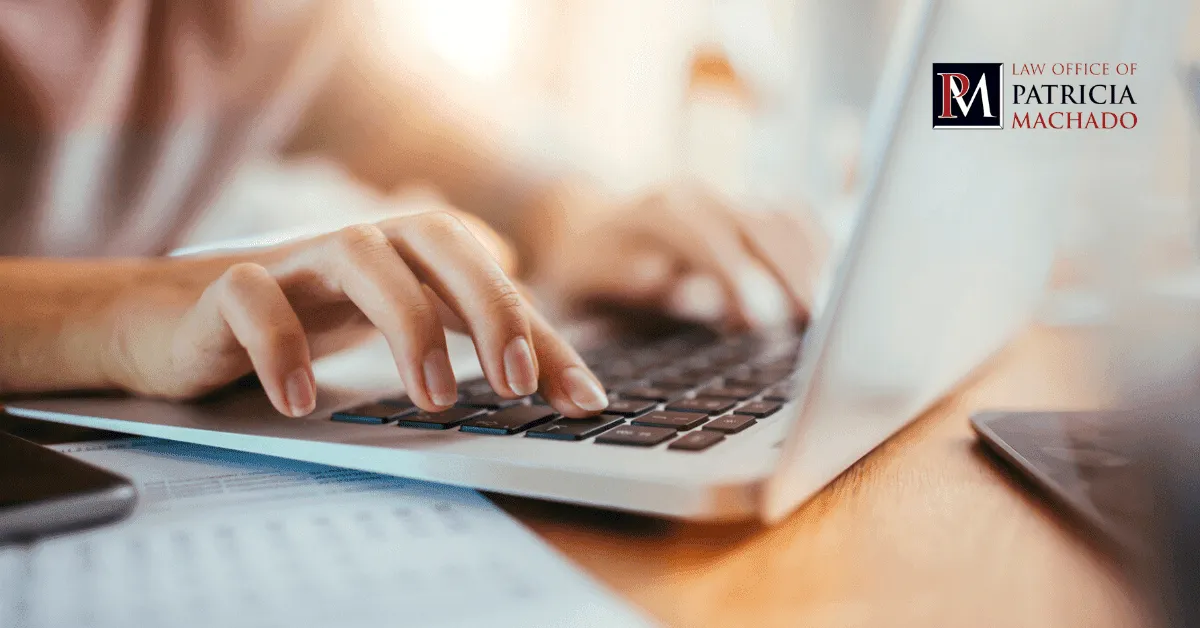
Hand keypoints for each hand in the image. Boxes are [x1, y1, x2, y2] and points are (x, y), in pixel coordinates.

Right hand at [101, 207, 609, 418]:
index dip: (545, 336)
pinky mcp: (225, 289)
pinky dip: (281, 345)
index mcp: (408, 254)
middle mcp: (362, 244)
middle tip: (516, 383)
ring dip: (406, 322)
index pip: (493, 279)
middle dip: (488, 305)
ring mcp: (294, 260)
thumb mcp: (393, 325)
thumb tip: (553, 357)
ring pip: (359, 254)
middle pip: (437, 238)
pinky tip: (302, 400)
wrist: (173, 318)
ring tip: (435, 398)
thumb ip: (469, 335)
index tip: (584, 400)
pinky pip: (253, 297)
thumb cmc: (302, 318)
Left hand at [531, 183, 827, 328]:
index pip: (704, 235)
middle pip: (756, 222)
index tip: (756, 318)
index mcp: (654, 210)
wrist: (579, 224)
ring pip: (781, 217)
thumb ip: (623, 278)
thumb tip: (663, 278)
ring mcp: (722, 198)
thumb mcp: (583, 278)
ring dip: (810, 260)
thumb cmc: (581, 268)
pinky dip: (817, 247)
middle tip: (812, 318)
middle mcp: (694, 196)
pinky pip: (792, 218)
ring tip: (829, 310)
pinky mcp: (743, 210)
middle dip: (787, 270)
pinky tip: (833, 283)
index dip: (734, 274)